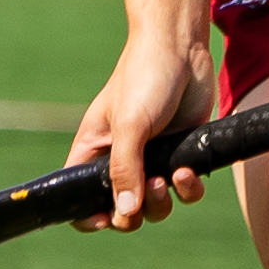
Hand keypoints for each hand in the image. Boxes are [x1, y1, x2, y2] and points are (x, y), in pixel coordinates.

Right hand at [68, 33, 211, 230]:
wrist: (183, 48)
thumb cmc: (145, 77)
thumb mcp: (130, 124)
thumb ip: (125, 169)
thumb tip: (124, 214)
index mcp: (94, 152)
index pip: (79, 197)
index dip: (88, 216)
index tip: (103, 220)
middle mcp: (121, 160)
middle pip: (122, 212)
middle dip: (135, 214)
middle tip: (149, 190)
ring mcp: (153, 160)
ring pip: (156, 206)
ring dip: (162, 203)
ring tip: (169, 177)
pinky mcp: (182, 154)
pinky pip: (184, 190)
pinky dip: (188, 188)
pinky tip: (189, 170)